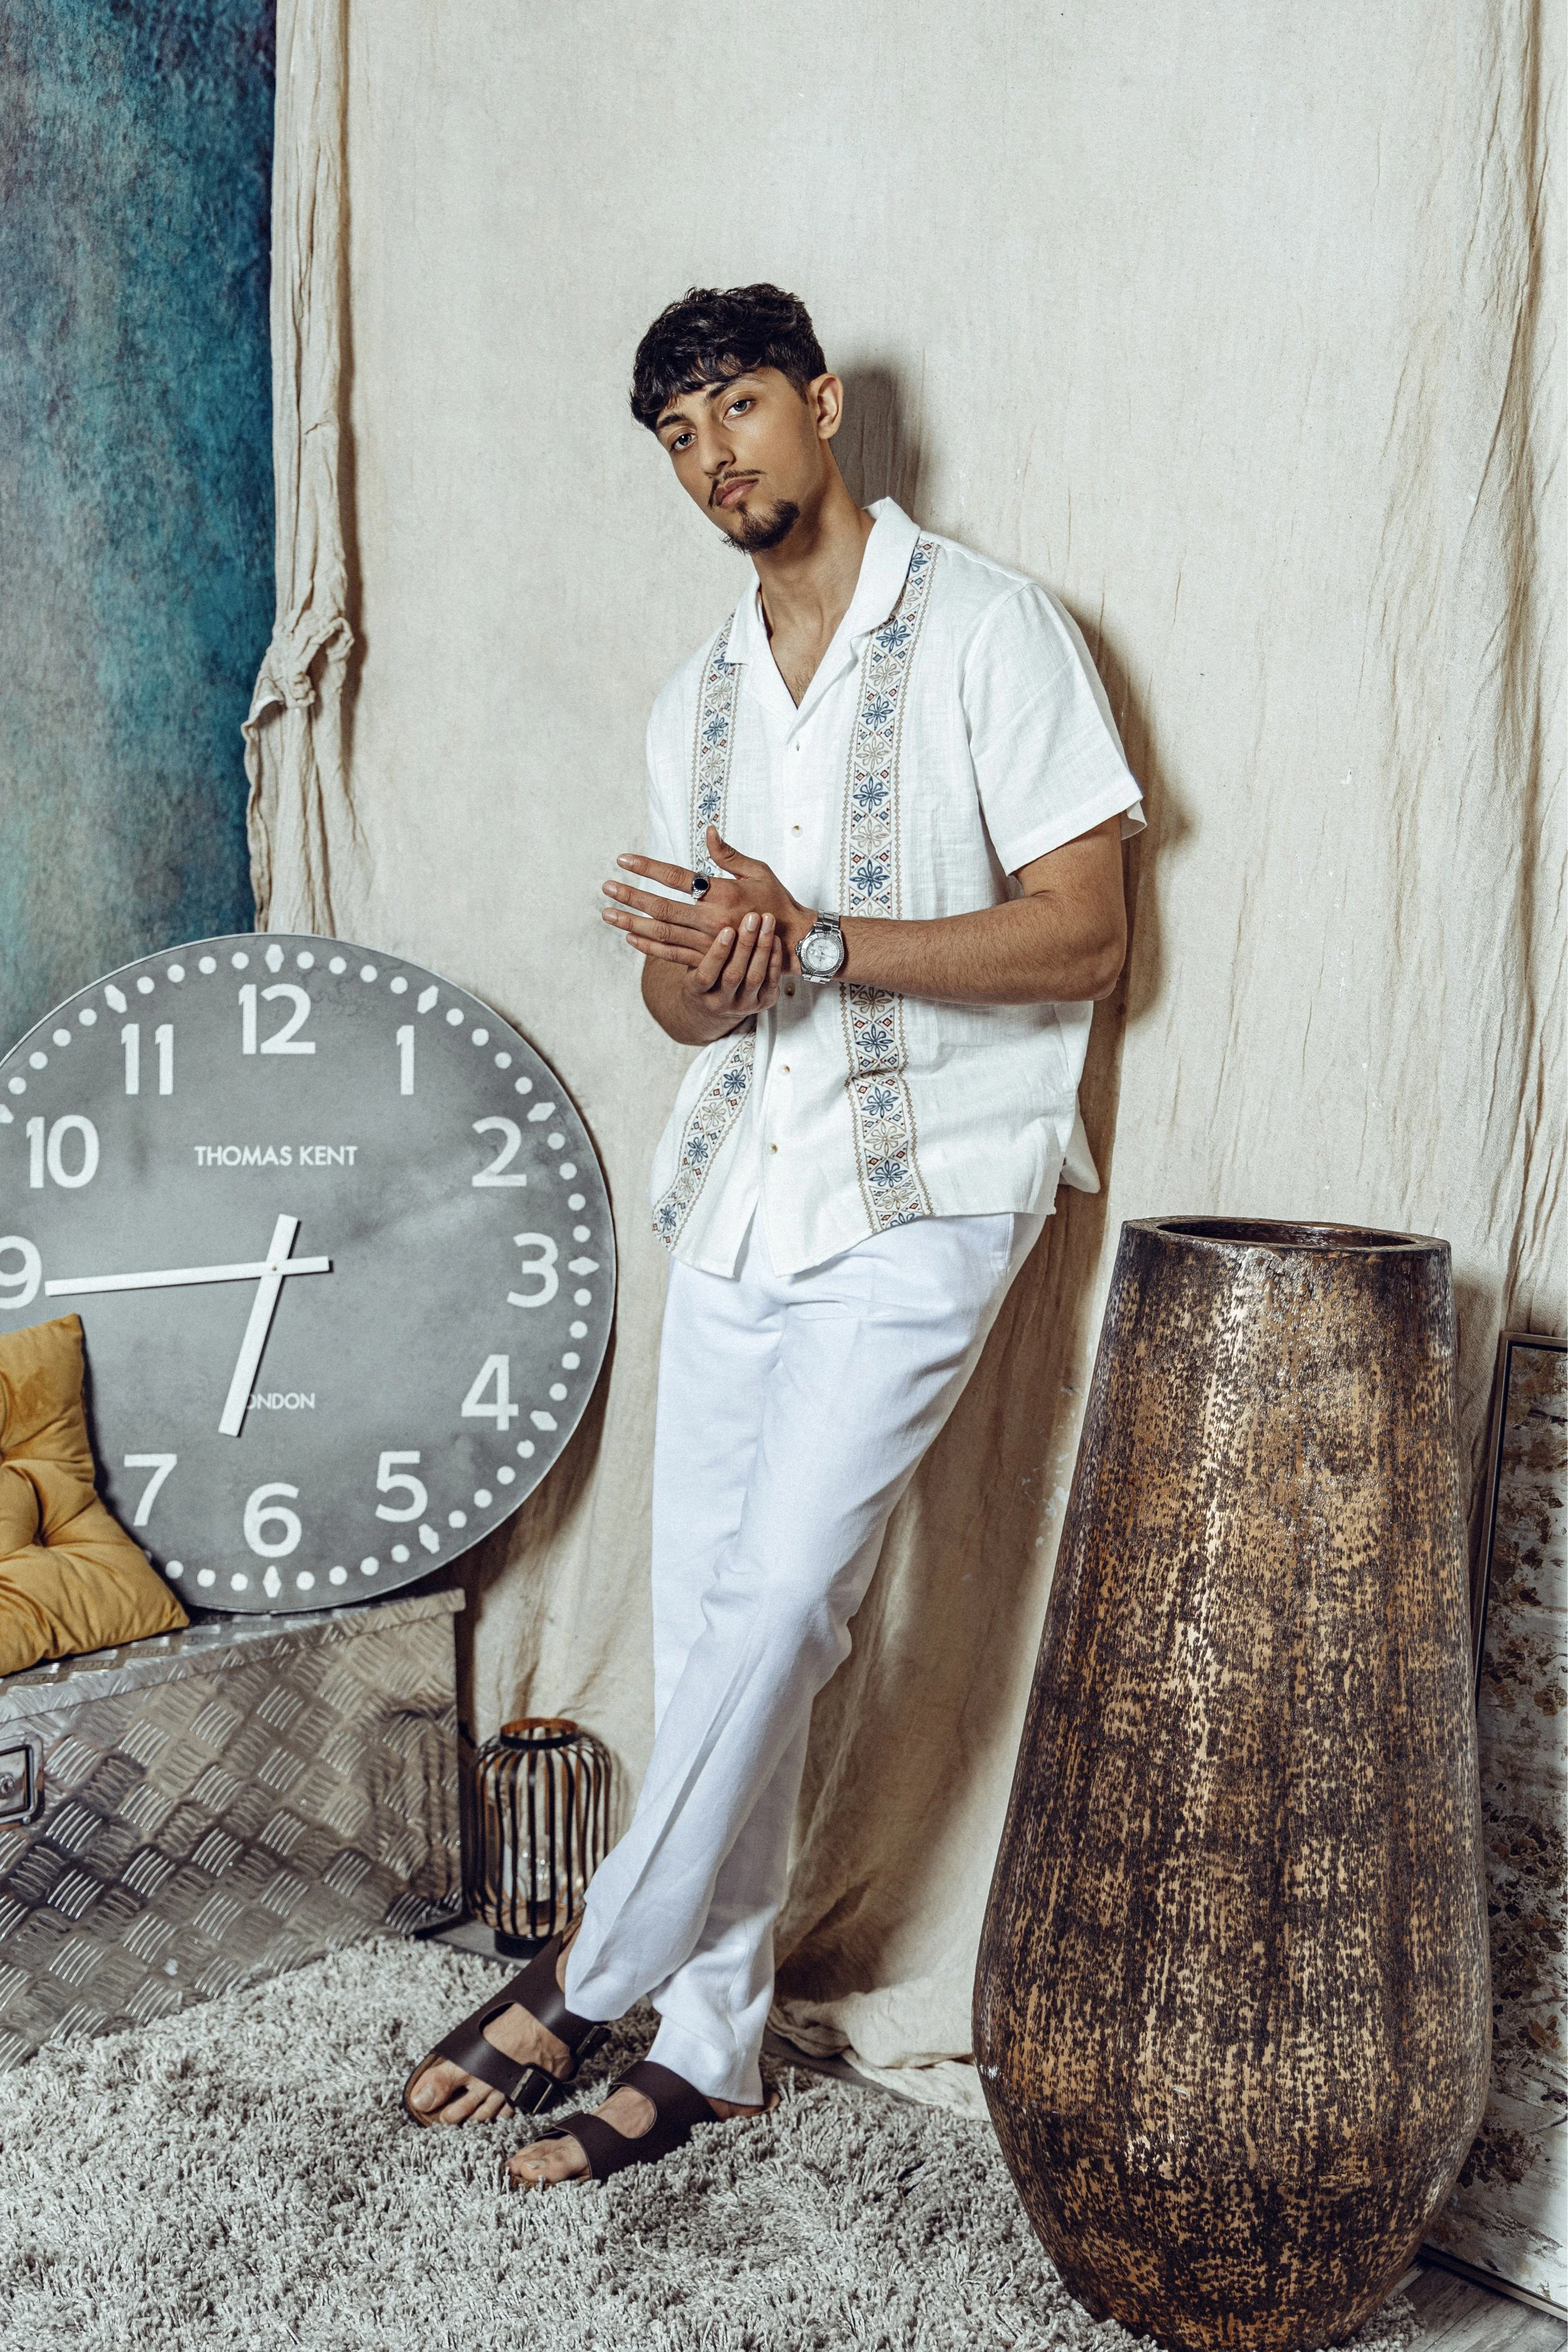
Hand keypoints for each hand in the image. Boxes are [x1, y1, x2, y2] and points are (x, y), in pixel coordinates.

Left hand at [601, 826, 815, 969]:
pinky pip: (673, 955)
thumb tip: (707, 830)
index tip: (624, 860)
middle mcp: (712, 919)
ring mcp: (709, 943)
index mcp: (723, 893)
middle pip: (662, 907)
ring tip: (607, 914)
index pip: (677, 877)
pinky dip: (650, 947)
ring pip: (662, 933)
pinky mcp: (709, 961)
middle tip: (606, 888)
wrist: (794, 944)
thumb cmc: (777, 902)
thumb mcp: (758, 872)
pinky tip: (631, 937)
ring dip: (632, 923)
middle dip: (631, 897)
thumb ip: (728, 854)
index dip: (648, 867)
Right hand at [649, 910, 782, 1044]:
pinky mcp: (763, 1004)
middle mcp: (721, 1002)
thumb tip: (700, 909)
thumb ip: (698, 946)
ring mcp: (743, 1005)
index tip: (727, 930)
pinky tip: (775, 938)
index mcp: (698, 992)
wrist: (717, 1007)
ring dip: (763, 947)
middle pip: (734, 975)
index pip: (707, 975)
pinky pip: (772, 981)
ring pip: (755, 977)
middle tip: (752, 917)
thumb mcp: (693, 964)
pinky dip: (775, 959)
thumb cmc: (704, 975)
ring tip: (767, 921)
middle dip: (745, 944)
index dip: (718, 953)